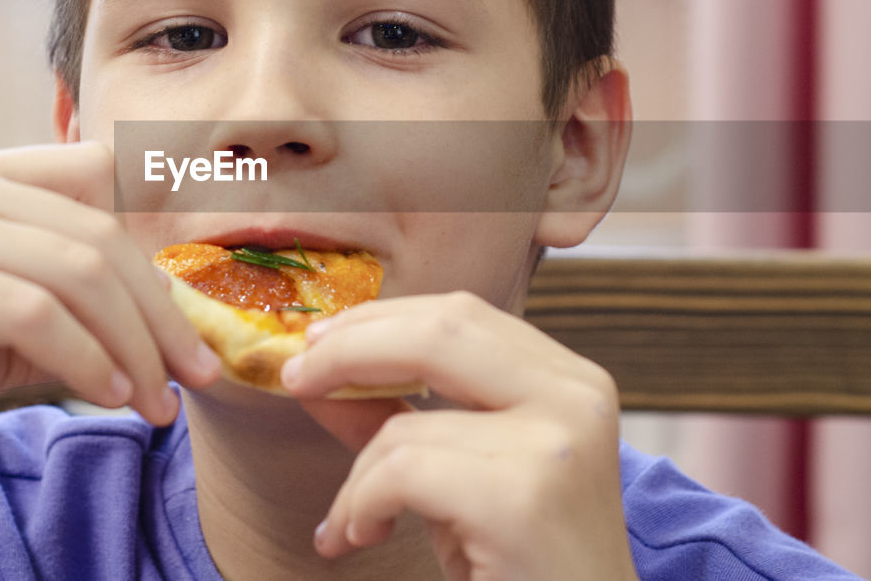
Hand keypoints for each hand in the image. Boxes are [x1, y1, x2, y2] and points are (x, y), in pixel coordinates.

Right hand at [0, 142, 219, 500]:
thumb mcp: (6, 320)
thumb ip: (73, 299)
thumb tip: (174, 312)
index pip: (103, 175)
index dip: (162, 232)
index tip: (198, 304)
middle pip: (104, 234)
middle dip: (165, 312)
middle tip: (199, 376)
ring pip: (80, 272)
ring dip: (136, 346)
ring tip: (158, 404)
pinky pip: (33, 313)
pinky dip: (86, 359)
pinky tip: (109, 395)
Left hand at [280, 293, 638, 580]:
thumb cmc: (516, 565)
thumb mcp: (455, 478)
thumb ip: (394, 418)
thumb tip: (311, 370)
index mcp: (569, 381)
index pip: (460, 314)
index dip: (378, 320)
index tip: (318, 343)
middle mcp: (574, 398)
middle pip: (440, 330)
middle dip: (348, 348)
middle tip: (295, 379)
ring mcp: (555, 445)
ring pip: (405, 425)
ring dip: (355, 480)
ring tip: (352, 524)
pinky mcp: (521, 499)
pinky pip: (400, 473)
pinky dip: (361, 507)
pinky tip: (365, 536)